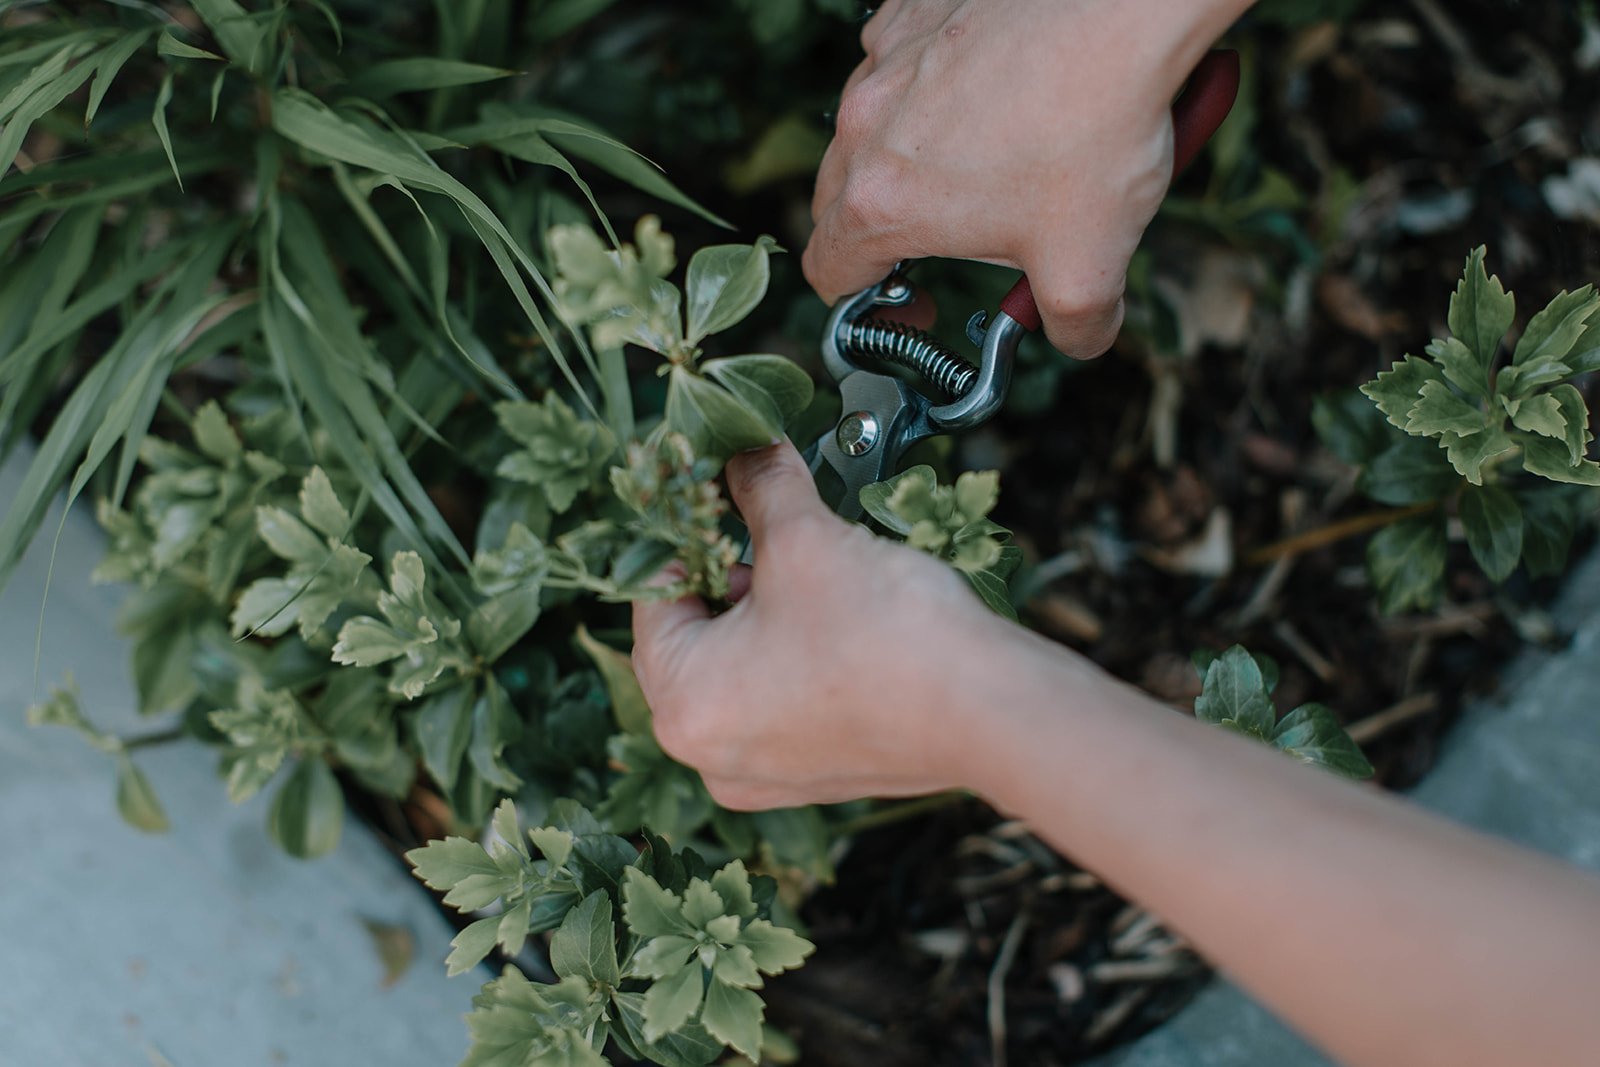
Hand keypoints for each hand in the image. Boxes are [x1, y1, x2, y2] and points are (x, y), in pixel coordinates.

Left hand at [630, 440, 1000, 809]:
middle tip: (774, 532)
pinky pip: (782, 702)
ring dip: (767, 612)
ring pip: (740, 667)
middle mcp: (710, 756)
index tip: (718, 493)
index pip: (655, 596)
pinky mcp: (815, 778)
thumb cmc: (884, 632)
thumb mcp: (804, 538)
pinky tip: (842, 621)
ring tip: (815, 572)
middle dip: (732, 575)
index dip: (689, 532)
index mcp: (682, 705)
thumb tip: (743, 450)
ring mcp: (764, 775)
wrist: (989, 710)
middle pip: (695, 635)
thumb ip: (759, 488)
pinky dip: (799, 656)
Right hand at [804, 0, 1247, 357]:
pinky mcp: (912, 10)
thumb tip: (1080, 336)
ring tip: (990, 164)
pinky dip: (930, 90)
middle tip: (952, 243)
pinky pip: (899, 65)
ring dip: (909, 160)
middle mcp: (864, 128)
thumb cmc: (1094, 129)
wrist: (1124, 8)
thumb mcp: (1091, 265)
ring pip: (870, 131)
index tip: (914, 303)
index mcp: (882, 203)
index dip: (862, 304)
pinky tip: (997, 95)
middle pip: (838, 202)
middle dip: (885, 234)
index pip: (827, 271)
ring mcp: (884, 60)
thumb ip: (1076, 327)